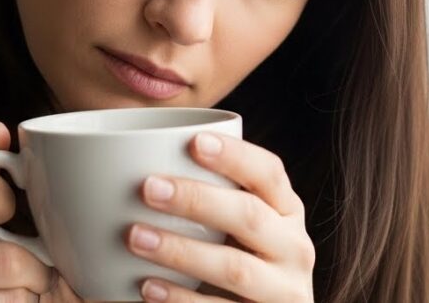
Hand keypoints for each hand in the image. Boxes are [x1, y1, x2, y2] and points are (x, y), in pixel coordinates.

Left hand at [125, 132, 315, 301]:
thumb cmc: (240, 255)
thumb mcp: (240, 224)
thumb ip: (211, 194)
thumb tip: (134, 158)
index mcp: (286, 210)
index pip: (269, 173)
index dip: (235, 155)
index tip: (194, 142)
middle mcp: (294, 247)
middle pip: (249, 216)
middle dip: (197, 199)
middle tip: (147, 188)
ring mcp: (283, 290)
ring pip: (235, 267)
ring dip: (182, 251)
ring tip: (136, 237)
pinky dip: (181, 299)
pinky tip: (147, 287)